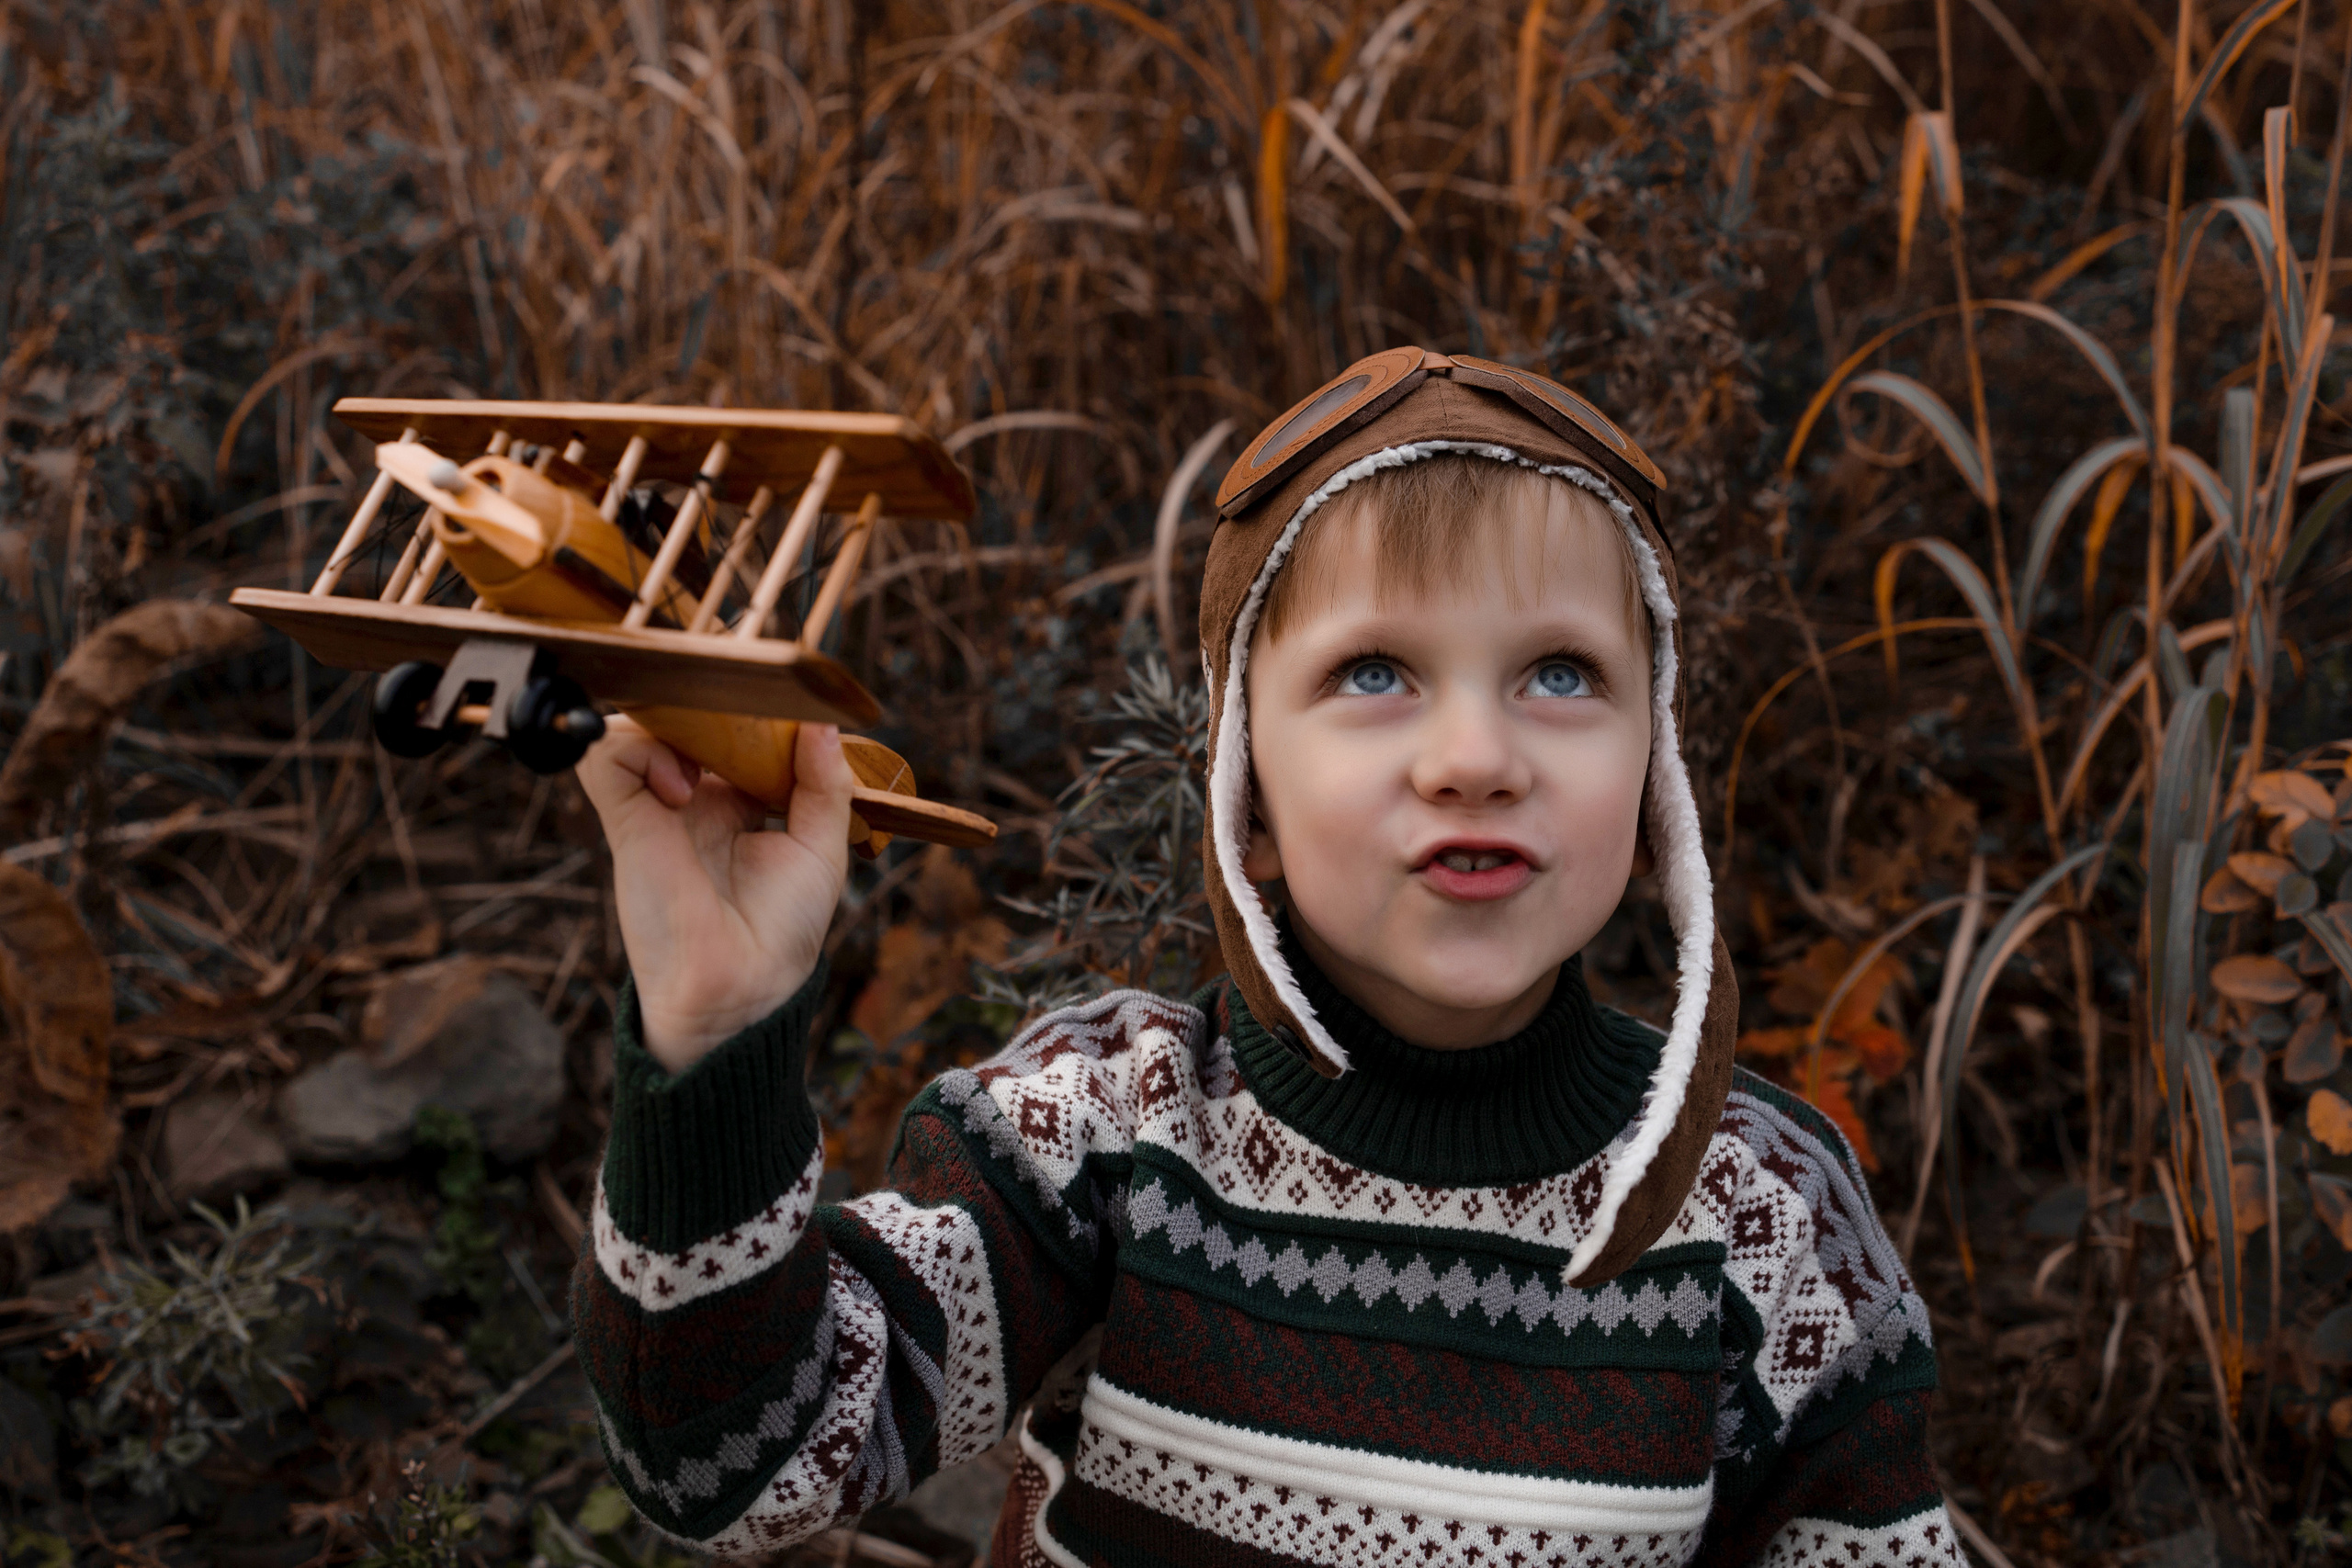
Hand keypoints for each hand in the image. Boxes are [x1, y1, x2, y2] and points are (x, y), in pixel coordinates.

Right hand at [575, 717, 853, 1072]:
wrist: (742, 986)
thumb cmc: (782, 930)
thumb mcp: (822, 848)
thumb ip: (825, 784)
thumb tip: (821, 722)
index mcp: (735, 801)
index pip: (730, 729)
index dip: (749, 711)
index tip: (779, 707)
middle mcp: (692, 797)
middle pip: (683, 715)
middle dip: (711, 703)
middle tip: (741, 716)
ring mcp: (656, 805)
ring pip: (640, 723)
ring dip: (674, 722)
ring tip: (705, 765)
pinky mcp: (627, 821)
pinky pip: (608, 754)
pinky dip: (641, 750)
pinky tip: (680, 790)